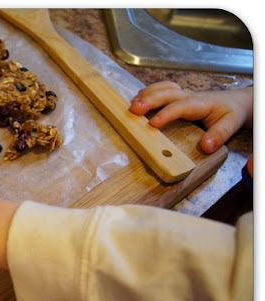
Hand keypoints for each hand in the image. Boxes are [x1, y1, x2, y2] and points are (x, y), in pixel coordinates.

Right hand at [129, 81, 252, 152]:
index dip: (166, 114)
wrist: (235, 102)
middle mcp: (189, 95)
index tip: (152, 124)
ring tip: (131, 105)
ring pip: (163, 88)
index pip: (181, 106)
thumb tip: (205, 147)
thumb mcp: (231, 124)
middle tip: (133, 109)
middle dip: (150, 100)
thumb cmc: (231, 113)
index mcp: (201, 103)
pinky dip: (148, 92)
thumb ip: (219, 135)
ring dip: (146, 95)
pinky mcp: (177, 96)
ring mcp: (182, 94)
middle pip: (167, 93)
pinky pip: (161, 89)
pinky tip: (137, 100)